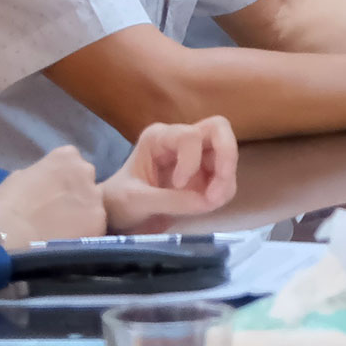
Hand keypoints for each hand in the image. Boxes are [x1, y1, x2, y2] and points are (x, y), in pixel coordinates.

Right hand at [0, 146, 102, 247]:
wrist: (12, 233)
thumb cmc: (7, 204)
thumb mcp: (19, 178)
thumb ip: (38, 175)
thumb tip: (42, 181)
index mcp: (66, 156)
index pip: (70, 160)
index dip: (61, 177)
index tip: (51, 189)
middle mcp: (87, 171)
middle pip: (86, 180)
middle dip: (75, 192)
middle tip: (58, 210)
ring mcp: (96, 196)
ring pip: (94, 203)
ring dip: (83, 212)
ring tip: (63, 228)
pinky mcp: (100, 220)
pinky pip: (95, 225)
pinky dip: (85, 231)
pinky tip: (69, 239)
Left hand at [100, 118, 238, 232]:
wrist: (117, 216)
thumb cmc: (119, 201)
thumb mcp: (136, 201)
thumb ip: (170, 200)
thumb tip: (208, 201)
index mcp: (159, 138)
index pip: (190, 135)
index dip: (191, 159)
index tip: (178, 184)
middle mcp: (181, 140)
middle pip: (219, 130)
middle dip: (226, 157)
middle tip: (218, 188)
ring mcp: (197, 156)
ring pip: (228, 153)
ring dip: (226, 179)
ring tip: (211, 202)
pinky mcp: (205, 174)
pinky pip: (226, 176)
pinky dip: (224, 190)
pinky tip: (208, 204)